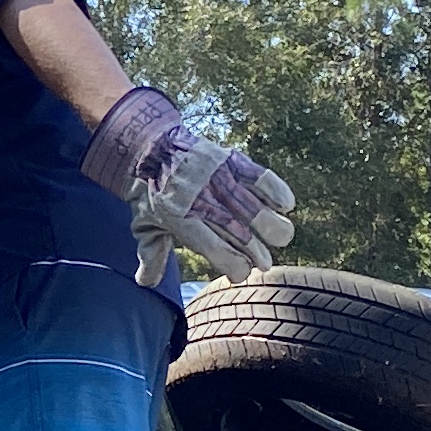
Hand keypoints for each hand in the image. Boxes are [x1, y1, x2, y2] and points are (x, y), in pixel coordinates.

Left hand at [82, 86, 296, 283]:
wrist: (150, 147)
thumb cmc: (149, 193)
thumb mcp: (145, 226)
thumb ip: (151, 256)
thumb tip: (146, 283)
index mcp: (180, 220)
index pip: (217, 249)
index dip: (235, 266)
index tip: (242, 274)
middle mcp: (203, 200)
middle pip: (242, 234)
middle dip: (258, 254)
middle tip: (264, 264)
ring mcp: (218, 179)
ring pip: (257, 209)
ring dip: (274, 228)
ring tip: (280, 238)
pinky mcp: (230, 161)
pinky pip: (260, 177)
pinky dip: (277, 191)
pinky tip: (286, 206)